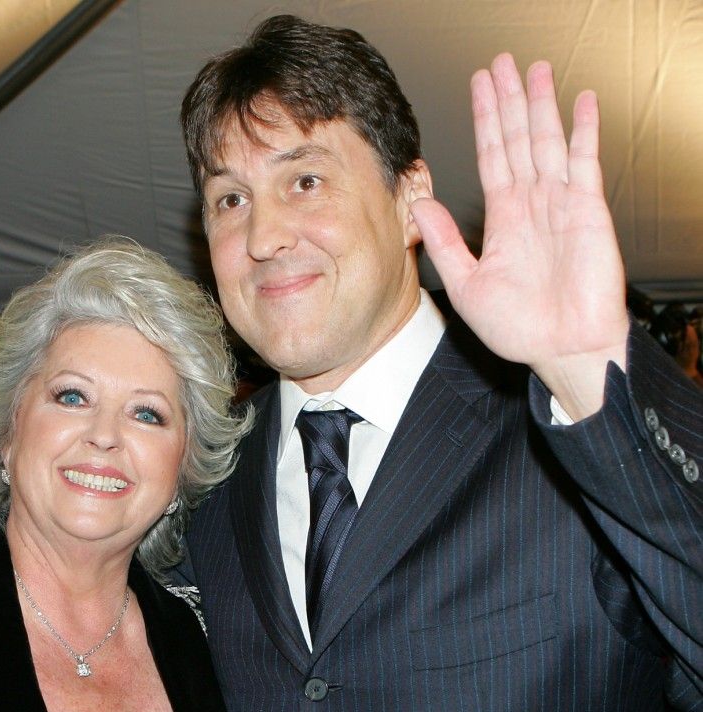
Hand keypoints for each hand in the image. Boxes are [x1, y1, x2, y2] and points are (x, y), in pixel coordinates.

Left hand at [411, 55, 628, 419]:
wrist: (562, 350)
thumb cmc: (520, 330)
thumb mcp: (466, 286)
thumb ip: (445, 243)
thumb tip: (421, 205)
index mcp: (503, 221)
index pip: (492, 158)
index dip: (486, 122)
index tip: (479, 88)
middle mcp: (532, 206)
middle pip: (518, 140)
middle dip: (509, 102)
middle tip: (501, 64)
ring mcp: (561, 205)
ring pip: (547, 143)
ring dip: (541, 106)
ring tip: (533, 70)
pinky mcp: (588, 211)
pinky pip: (585, 164)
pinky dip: (584, 132)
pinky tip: (581, 103)